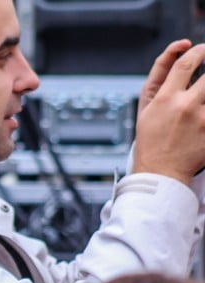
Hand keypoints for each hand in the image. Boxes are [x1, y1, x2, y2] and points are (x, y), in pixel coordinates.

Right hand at [133, 41, 204, 183]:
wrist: (161, 172)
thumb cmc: (151, 140)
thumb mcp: (145, 108)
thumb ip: (158, 77)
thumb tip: (178, 52)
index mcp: (165, 99)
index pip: (185, 63)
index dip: (197, 51)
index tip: (201, 49)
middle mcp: (185, 106)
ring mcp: (202, 119)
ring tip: (200, 98)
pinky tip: (201, 115)